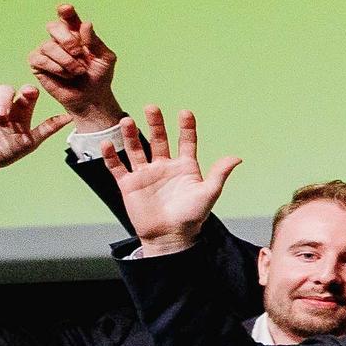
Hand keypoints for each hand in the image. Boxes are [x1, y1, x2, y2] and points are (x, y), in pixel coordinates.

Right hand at [0, 83, 69, 179]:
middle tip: (1, 115)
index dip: (28, 90)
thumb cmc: (1, 155)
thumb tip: (69, 117)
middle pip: (4, 90)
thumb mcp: (27, 143)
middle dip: (4, 99)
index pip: (24, 94)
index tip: (29, 93)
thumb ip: (46, 129)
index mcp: (16, 112)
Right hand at [24, 7, 122, 130]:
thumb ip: (95, 41)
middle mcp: (59, 39)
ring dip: (66, 60)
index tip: (65, 9)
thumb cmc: (99, 76)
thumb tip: (86, 24)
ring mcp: (47, 51)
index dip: (65, 12)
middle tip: (79, 53)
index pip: (68, 17)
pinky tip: (66, 75)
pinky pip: (39, 59)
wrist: (92, 98)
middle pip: (53, 26)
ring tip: (78, 71)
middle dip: (67, 40)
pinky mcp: (38, 64)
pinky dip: (56, 68)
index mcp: (77, 33)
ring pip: (48, 46)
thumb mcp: (105, 58)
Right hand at [109, 106, 236, 252]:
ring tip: (127, 121)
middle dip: (155, 124)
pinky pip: (117, 167)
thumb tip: (237, 157)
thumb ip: (219, 174)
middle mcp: (164, 166)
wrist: (170, 237)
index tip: (185, 113)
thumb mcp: (208, 193)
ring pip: (136, 149)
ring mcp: (145, 174)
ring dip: (130, 136)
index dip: (186, 127)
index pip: (186, 141)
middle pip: (159, 139)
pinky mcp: (129, 185)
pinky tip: (108, 144)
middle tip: (152, 107)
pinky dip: (111, 156)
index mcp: (185, 166)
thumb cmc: (192, 216)